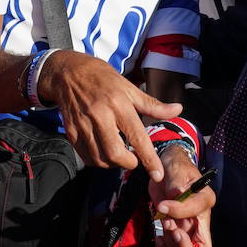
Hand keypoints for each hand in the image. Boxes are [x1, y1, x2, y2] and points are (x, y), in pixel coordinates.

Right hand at [38, 50, 181, 179]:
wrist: (68, 72)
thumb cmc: (102, 78)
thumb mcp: (129, 87)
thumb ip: (152, 104)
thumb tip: (178, 110)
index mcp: (118, 103)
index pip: (137, 136)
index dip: (149, 159)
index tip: (157, 174)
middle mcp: (100, 115)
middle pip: (115, 153)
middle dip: (129, 164)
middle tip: (134, 160)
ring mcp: (83, 124)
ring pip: (99, 159)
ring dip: (113, 164)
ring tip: (119, 155)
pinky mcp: (71, 131)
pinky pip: (86, 156)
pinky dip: (98, 161)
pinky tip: (104, 153)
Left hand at [148, 146, 213, 246]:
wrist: (167, 170)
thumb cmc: (175, 167)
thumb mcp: (177, 170)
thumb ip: (176, 184)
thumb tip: (175, 195)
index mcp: (204, 200)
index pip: (197, 214)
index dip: (179, 212)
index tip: (162, 205)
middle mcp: (200, 219)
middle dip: (181, 244)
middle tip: (167, 225)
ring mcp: (189, 228)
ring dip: (170, 246)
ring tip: (162, 227)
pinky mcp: (177, 232)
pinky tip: (158, 238)